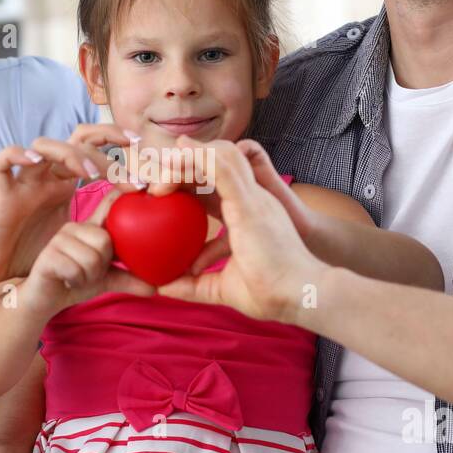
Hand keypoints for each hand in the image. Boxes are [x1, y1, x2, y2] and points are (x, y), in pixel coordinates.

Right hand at [0, 127, 139, 288]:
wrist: (0, 277)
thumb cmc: (39, 262)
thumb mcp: (85, 262)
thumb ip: (117, 268)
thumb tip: (154, 287)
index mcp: (67, 184)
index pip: (95, 149)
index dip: (117, 145)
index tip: (143, 161)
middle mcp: (47, 177)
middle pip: (76, 140)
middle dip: (103, 147)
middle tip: (124, 172)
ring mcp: (24, 182)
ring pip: (44, 145)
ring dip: (69, 153)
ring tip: (90, 173)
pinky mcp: (0, 195)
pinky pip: (0, 163)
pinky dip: (14, 155)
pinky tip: (33, 161)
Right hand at [23, 187, 155, 312]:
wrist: (41, 301)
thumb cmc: (73, 283)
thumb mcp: (105, 280)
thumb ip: (129, 278)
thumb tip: (156, 286)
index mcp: (91, 226)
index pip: (112, 201)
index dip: (126, 187)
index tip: (144, 184)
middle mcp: (75, 225)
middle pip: (106, 240)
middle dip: (101, 265)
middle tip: (88, 272)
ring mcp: (59, 238)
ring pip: (93, 258)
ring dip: (88, 277)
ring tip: (76, 276)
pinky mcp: (48, 254)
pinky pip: (77, 270)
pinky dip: (76, 283)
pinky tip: (66, 281)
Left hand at [156, 137, 327, 323]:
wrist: (299, 295)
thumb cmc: (270, 293)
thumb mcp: (223, 286)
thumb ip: (194, 284)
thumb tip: (164, 287)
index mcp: (245, 213)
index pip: (213, 184)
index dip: (186, 180)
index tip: (157, 192)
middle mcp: (252, 198)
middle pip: (213, 164)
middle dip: (182, 165)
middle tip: (153, 185)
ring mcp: (253, 196)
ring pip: (218, 156)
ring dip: (186, 158)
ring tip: (159, 174)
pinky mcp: (249, 200)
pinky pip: (221, 166)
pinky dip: (197, 159)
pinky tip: (176, 160)